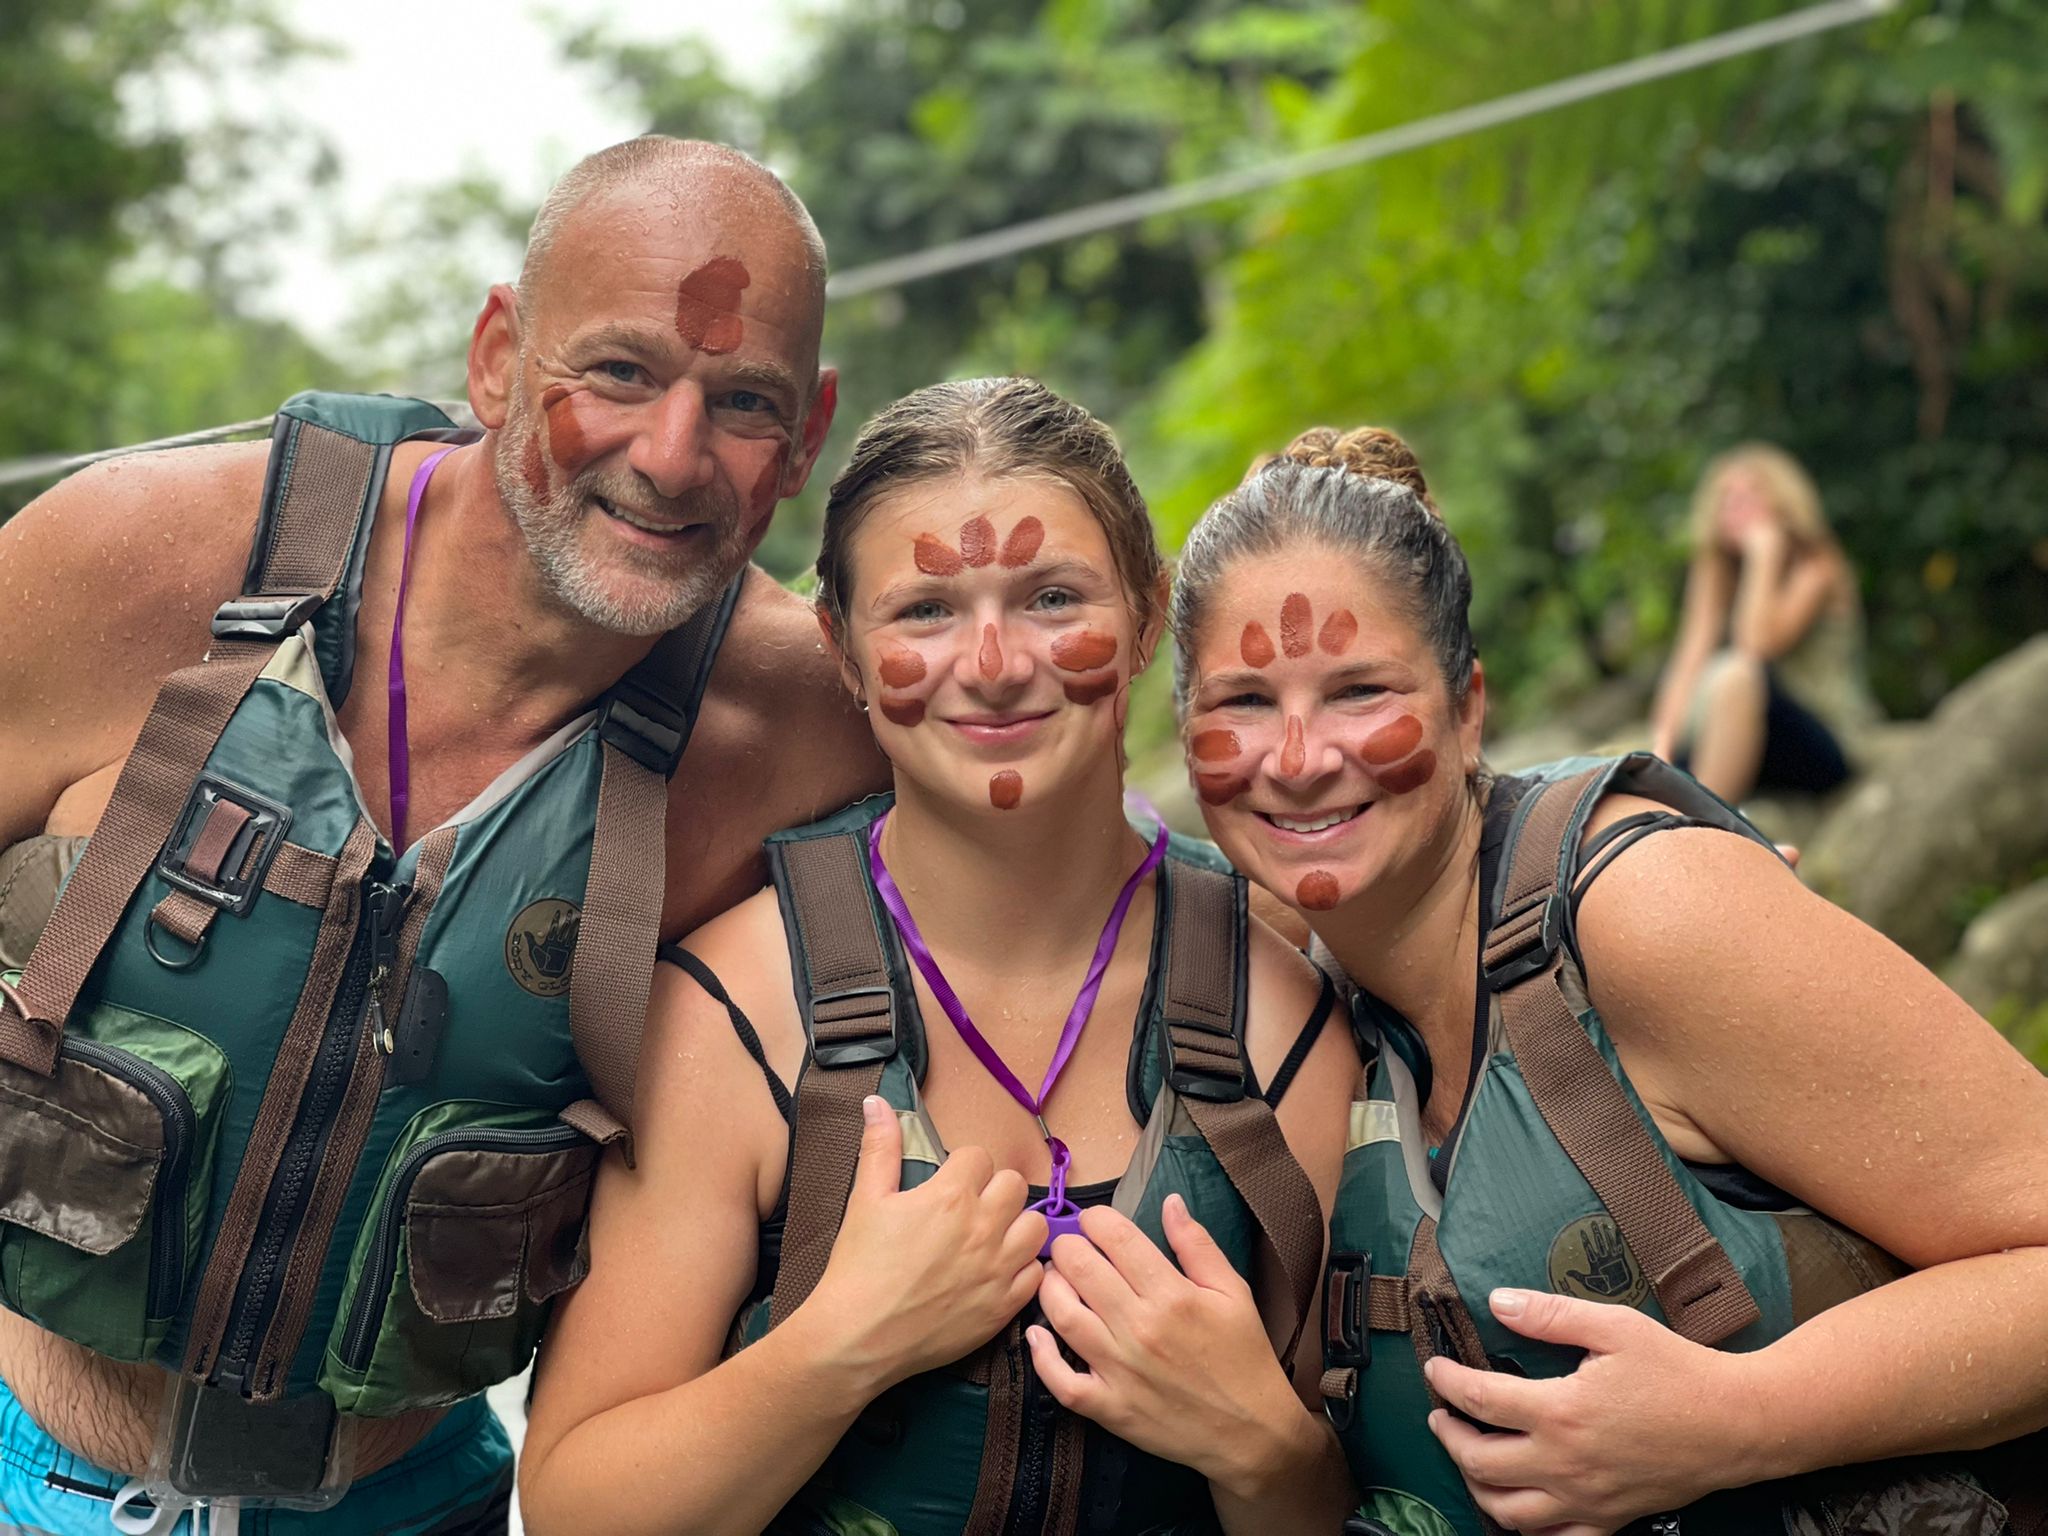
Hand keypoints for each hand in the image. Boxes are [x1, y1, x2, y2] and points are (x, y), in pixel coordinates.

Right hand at [808, 1097, 1044, 1390]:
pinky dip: (1021, 1268)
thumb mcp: (865, 1199)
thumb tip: (878, 1103)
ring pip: (1035, 1226)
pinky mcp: (1004, 1306)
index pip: (979, 1157)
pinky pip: (1036, 1272)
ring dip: (1015, 1225)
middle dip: (993, 1189)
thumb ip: (880, 1147)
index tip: (948, 1182)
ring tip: (990, 1235)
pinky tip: (996, 1270)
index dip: (962, 1166)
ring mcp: (998, 1269)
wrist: (859, 1337)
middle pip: (1014, 1184)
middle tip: (970, 1207)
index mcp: (951, 1196)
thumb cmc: (859, 1267)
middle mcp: (983, 1228)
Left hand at [1026, 1195, 1308, 1497]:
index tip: (1092, 1220)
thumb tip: (1170, 1201)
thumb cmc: (1245, 1355)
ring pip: (1064, 1316)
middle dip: (1067, 1246)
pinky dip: (1042, 1357)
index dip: (1096, 1220)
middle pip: (1082, 1270)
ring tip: (1054, 1277)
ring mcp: (1121, 1370)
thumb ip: (1197, 1244)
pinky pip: (1062, 1381)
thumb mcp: (1233, 1291)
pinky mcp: (1110, 1408)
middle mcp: (1141, 1328)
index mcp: (1172, 1294)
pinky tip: (1036, 1335)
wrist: (1252, 1431)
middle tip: (1068, 1245)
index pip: (1118, 1239)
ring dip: (1049, 1288)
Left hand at [1423, 1288, 1754, 1534]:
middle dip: (1448, 1436)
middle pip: (1479, 1463)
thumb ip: (1549, 1314)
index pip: (1480, 1400)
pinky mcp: (1610, 1519)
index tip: (1436, 1369)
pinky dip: (1524, 1526)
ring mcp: (1587, 1499)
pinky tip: (1518, 1502)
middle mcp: (1566, 1463)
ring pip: (1507, 1512)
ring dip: (1476, 1485)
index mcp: (1561, 1412)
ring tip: (1469, 1457)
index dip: (1447, 1382)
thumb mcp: (1612, 1326)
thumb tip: (1498, 1302)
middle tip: (1442, 1415)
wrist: (1737, 1423)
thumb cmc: (1678, 1371)